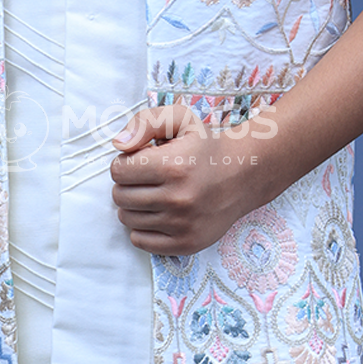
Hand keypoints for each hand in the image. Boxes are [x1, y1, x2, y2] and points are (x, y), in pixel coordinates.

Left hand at [110, 105, 267, 254]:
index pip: (118, 171)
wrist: (243, 175)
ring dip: (135, 205)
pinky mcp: (186, 244)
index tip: (142, 161)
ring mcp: (182, 225)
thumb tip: (119, 144)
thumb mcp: (179, 119)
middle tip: (148, 178)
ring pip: (127, 219)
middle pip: (120, 196)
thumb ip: (145, 123)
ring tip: (156, 193)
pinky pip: (140, 241)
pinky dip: (142, 228)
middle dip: (128, 184)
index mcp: (173, 166)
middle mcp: (178, 198)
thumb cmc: (206, 147)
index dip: (126, 163)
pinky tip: (159, 213)